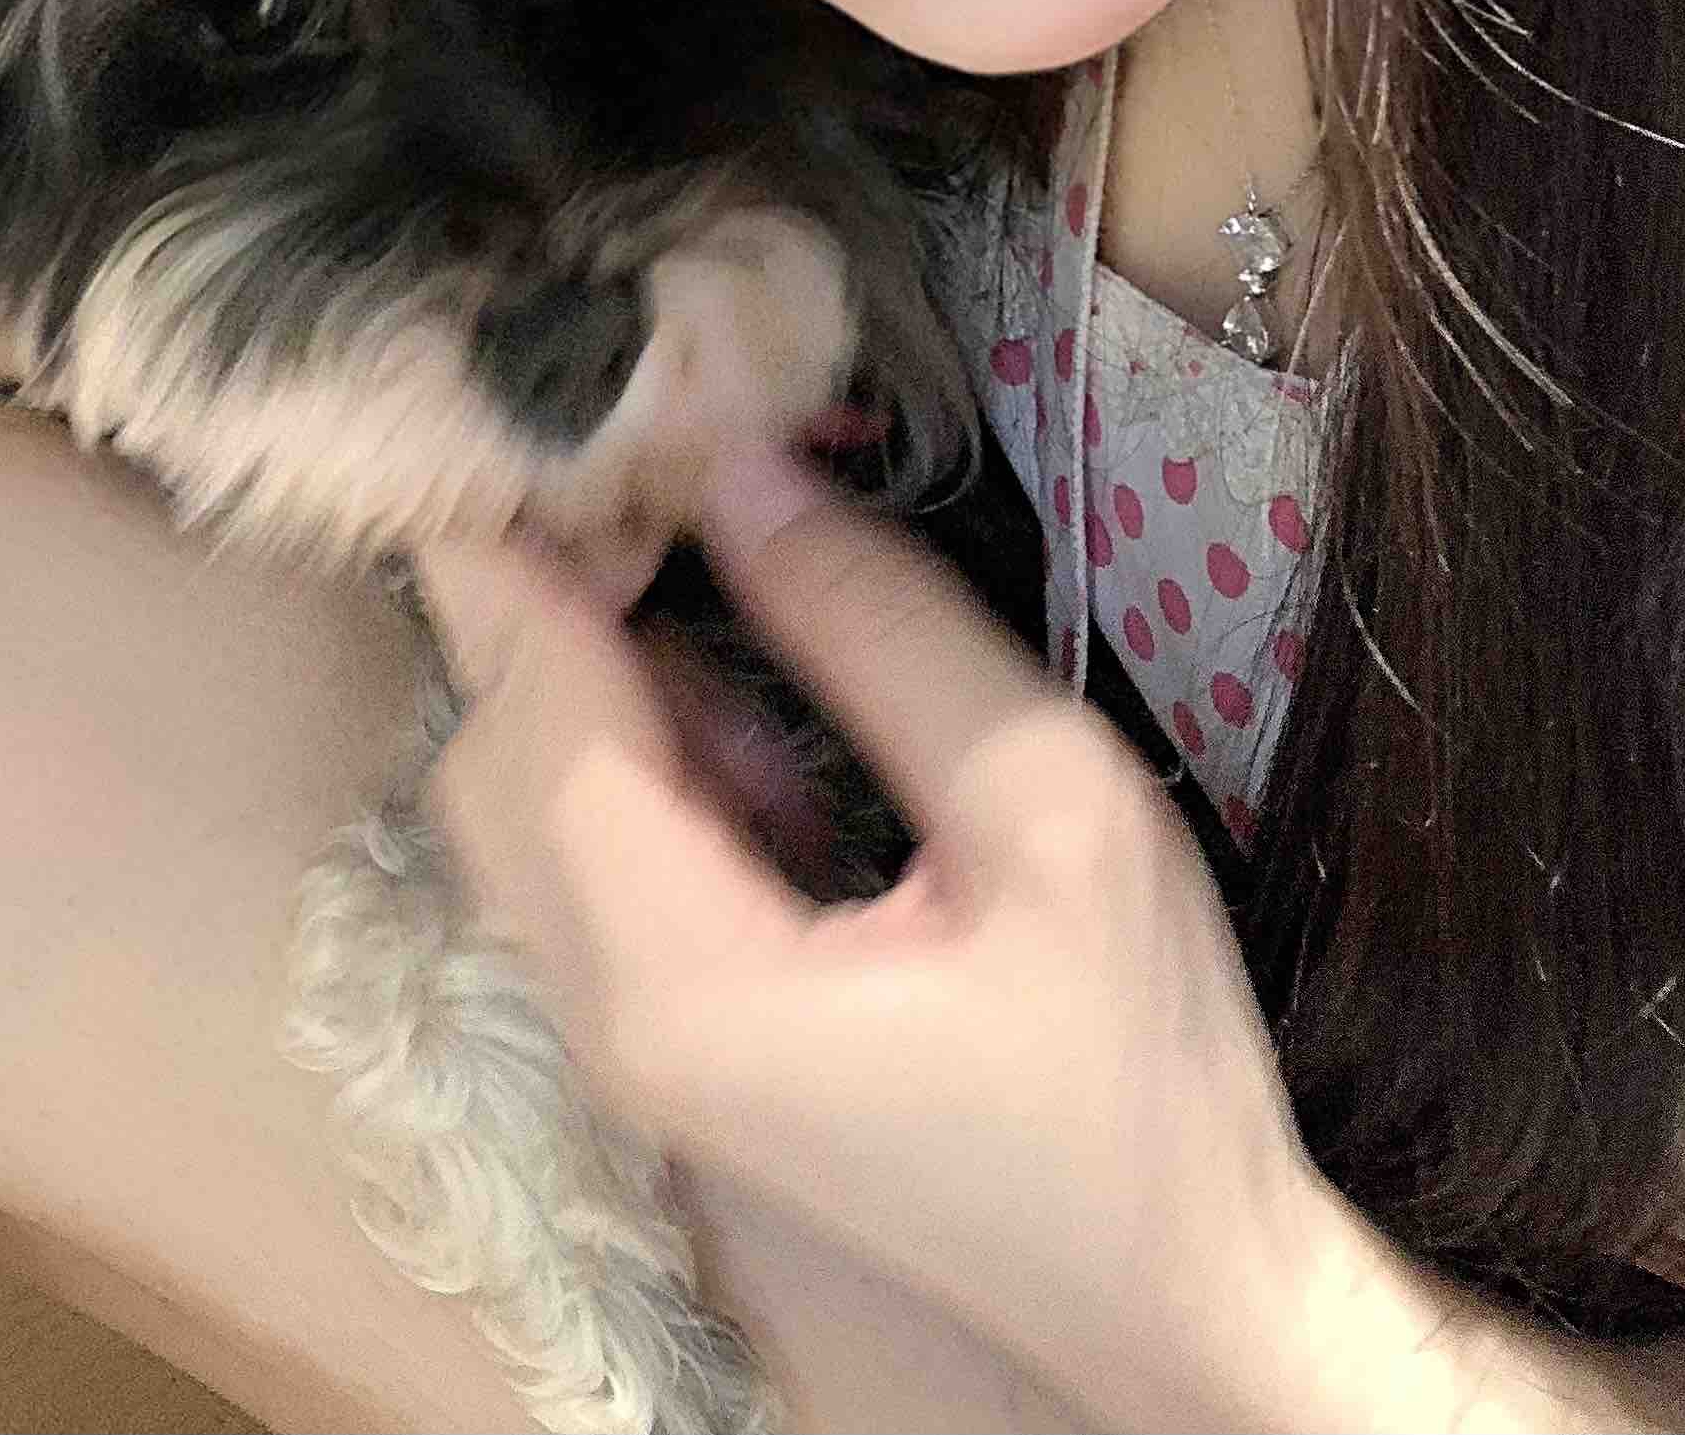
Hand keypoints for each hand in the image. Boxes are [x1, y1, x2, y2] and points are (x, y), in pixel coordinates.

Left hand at [415, 440, 1334, 1419]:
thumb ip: (876, 628)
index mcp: (678, 978)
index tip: (523, 391)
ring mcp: (638, 1033)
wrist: (1186, 1293)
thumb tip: (735, 456)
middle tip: (639, 439)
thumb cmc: (1144, 1070)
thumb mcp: (1047, 809)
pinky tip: (737, 662)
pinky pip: (610, 847)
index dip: (509, 542)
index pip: (526, 712)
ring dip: (593, 648)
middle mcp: (611, 1014)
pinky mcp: (686, 1028)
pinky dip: (647, 732)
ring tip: (682, 508)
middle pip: (498, 753)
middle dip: (544, 583)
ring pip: (539, 796)